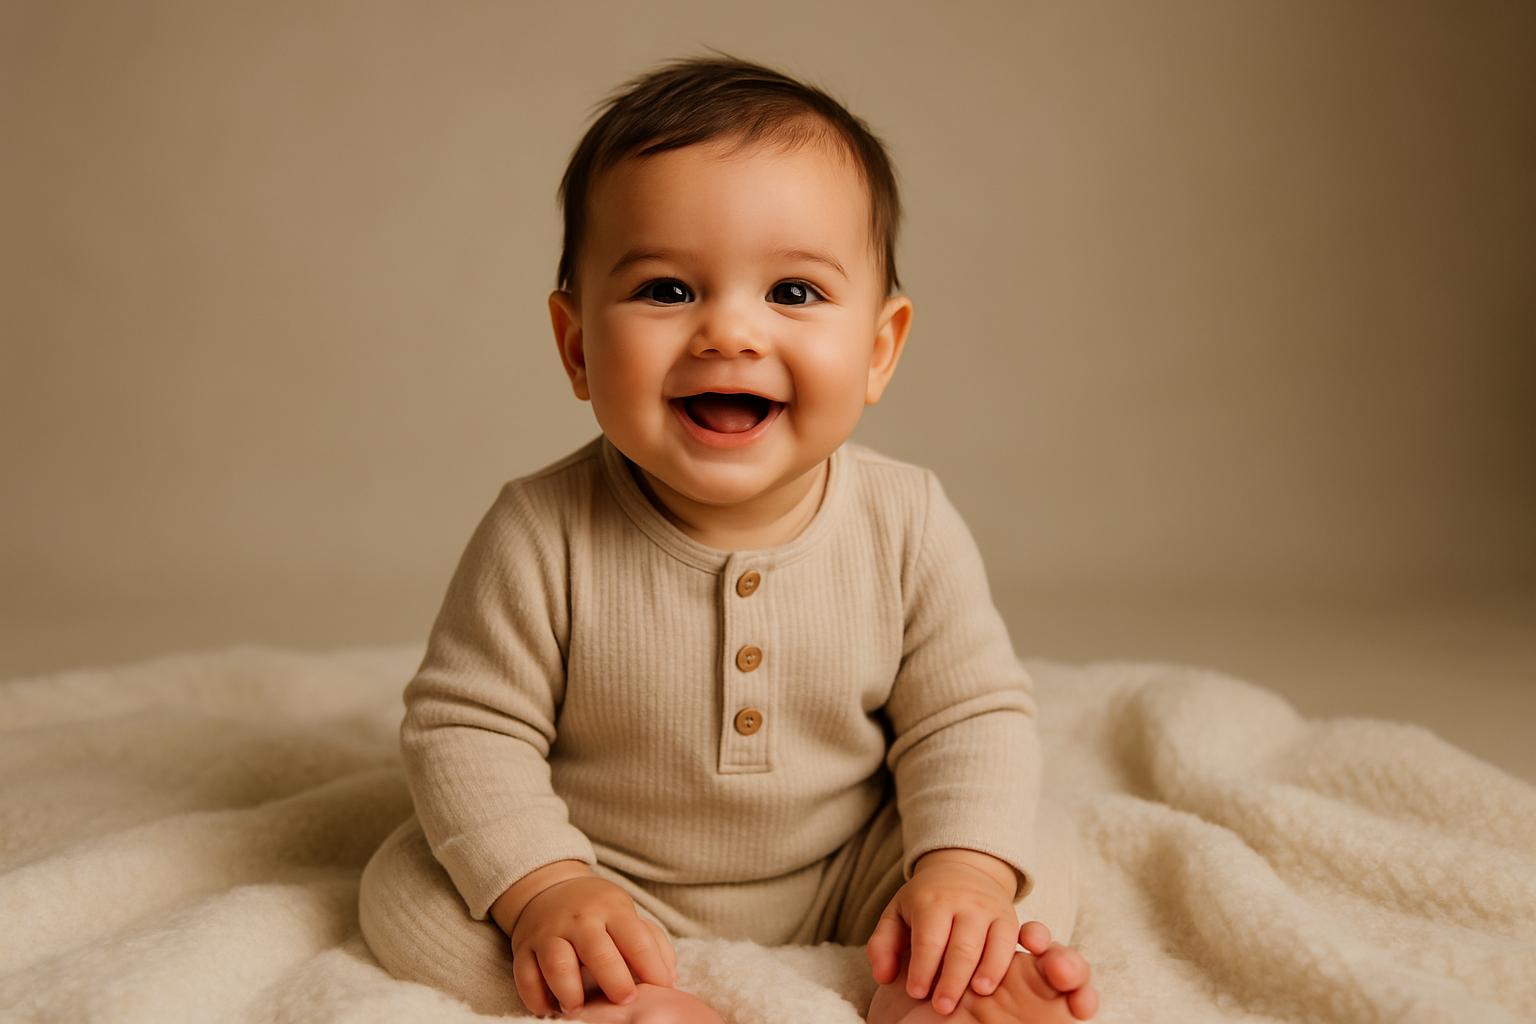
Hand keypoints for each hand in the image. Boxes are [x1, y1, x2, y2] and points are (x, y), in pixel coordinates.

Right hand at [490, 861, 676, 1015]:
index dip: (652, 967)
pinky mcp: (524, 947)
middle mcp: (580, 919)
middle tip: (626, 1001)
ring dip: (569, 990)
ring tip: (579, 1008)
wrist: (549, 888)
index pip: (636, 939)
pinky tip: (548, 1008)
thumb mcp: (627, 915)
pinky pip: (525, 975)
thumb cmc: (598, 912)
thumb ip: (652, 943)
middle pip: (598, 951)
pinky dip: (535, 996)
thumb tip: (669, 978)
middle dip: (614, 980)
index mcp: (612, 909)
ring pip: (558, 963)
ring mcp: (549, 932)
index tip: (662, 989)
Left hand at [866, 849, 1021, 1014]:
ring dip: (984, 973)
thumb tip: (884, 977)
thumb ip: (882, 945)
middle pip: (961, 946)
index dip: (922, 968)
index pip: (928, 939)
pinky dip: (1003, 965)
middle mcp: (963, 902)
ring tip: (975, 997)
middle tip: (942, 1007)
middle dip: (952, 979)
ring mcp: (989, 909)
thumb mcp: (895, 914)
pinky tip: (993, 985)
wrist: (961, 869)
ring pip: (990, 944)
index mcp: (931, 901)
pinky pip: (1010, 942)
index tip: (916, 993)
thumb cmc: (924, 902)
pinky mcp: (1009, 918)